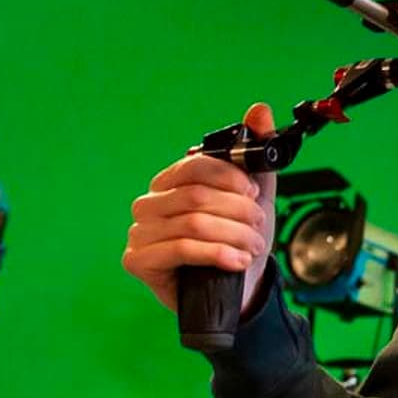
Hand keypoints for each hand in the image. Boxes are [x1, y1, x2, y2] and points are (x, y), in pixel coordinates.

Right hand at [124, 102, 277, 313]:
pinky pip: (181, 249)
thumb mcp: (254, 194)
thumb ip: (255, 151)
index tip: (254, 193)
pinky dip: (217, 253)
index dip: (230, 177)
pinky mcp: (138, 261)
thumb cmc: (238, 238)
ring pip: (193, 223)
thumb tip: (259, 108)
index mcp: (170, 182)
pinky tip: (237, 261)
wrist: (237, 288)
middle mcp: (149, 203)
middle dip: (238, 212)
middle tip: (259, 226)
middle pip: (197, 196)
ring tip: (253, 246)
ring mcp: (139, 232)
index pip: (195, 165)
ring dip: (234, 235)